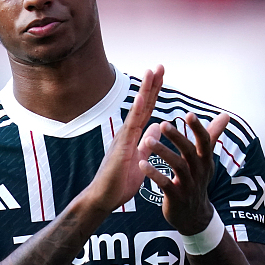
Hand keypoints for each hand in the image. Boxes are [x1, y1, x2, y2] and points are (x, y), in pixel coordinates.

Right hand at [81, 65, 163, 213]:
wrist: (103, 199)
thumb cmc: (119, 183)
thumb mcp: (141, 160)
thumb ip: (148, 144)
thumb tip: (157, 128)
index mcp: (133, 136)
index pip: (146, 110)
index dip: (154, 92)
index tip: (161, 75)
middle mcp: (127, 132)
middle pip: (142, 104)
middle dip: (151, 84)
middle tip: (159, 65)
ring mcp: (123, 138)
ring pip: (136, 110)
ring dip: (144, 90)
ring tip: (151, 72)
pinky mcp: (120, 147)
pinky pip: (130, 126)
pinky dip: (135, 111)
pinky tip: (141, 98)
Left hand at [138, 110, 229, 234]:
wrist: (194, 216)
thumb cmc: (197, 181)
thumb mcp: (206, 160)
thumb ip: (212, 136)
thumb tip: (225, 115)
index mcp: (205, 160)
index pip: (205, 141)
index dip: (198, 128)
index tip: (188, 114)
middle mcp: (199, 171)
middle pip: (189, 151)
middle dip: (177, 137)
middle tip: (162, 124)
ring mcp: (188, 185)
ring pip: (178, 166)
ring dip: (162, 152)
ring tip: (147, 140)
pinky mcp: (176, 197)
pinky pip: (166, 184)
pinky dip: (154, 174)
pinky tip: (142, 164)